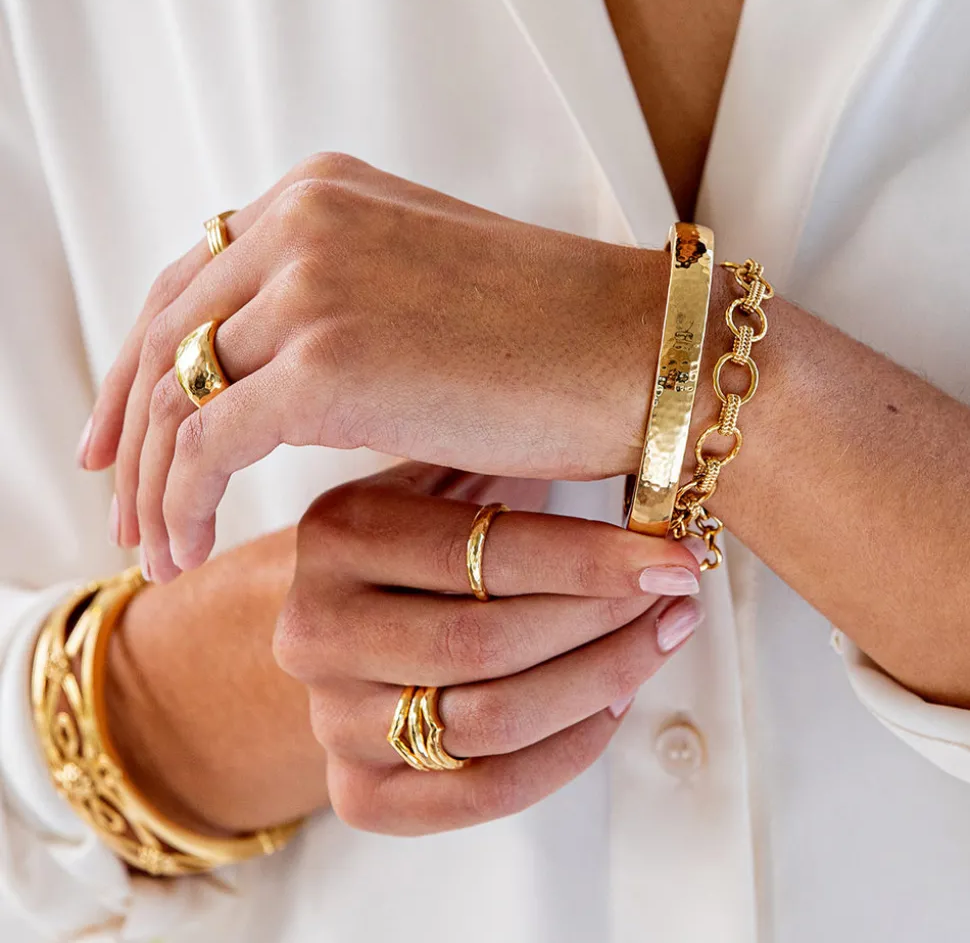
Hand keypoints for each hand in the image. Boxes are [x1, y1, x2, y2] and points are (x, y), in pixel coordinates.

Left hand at [80, 153, 673, 578]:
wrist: (638, 357)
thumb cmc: (552, 343)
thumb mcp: (419, 294)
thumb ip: (339, 307)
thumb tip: (275, 378)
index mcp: (323, 195)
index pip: (193, 282)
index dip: (144, 362)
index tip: (126, 433)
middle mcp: (303, 220)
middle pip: (167, 334)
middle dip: (129, 425)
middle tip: (118, 499)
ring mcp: (311, 285)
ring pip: (176, 393)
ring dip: (152, 478)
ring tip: (152, 546)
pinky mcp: (325, 365)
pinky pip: (208, 443)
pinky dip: (182, 502)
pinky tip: (186, 551)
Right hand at [273, 462, 702, 835]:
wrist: (345, 617)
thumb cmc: (422, 535)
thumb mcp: (444, 474)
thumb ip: (510, 465)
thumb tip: (644, 469)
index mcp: (338, 533)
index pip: (482, 554)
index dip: (591, 561)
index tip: (676, 560)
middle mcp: (315, 629)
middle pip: (486, 645)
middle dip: (602, 624)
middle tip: (674, 600)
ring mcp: (330, 717)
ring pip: (491, 724)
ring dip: (599, 684)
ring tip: (656, 642)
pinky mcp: (357, 791)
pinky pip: (481, 794)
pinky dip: (566, 754)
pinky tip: (612, 704)